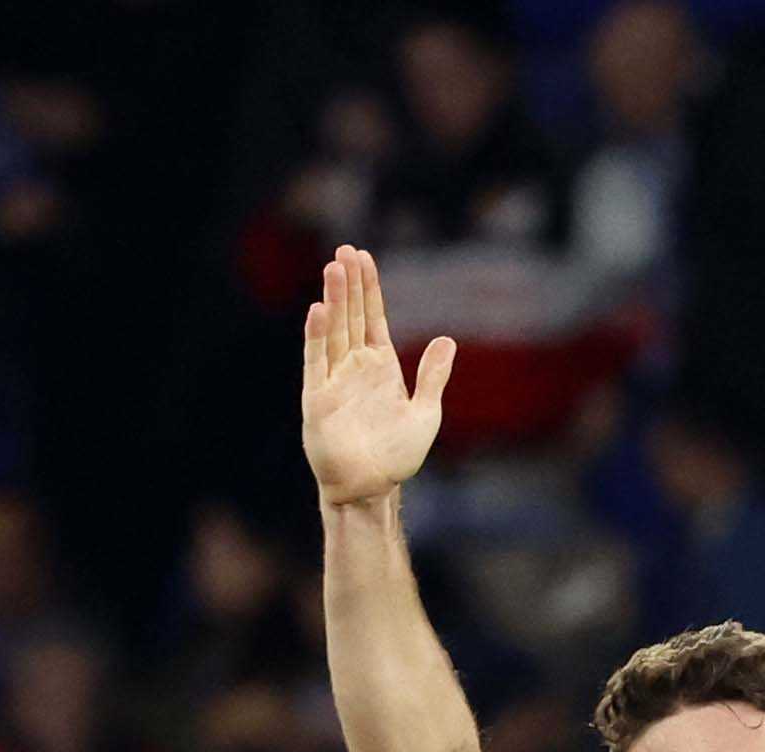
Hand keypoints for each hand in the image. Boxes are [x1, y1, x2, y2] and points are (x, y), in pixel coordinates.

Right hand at [300, 245, 452, 508]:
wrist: (372, 487)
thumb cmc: (397, 456)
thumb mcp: (425, 412)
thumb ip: (434, 376)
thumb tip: (448, 339)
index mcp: (381, 366)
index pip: (373, 317)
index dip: (369, 288)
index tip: (364, 257)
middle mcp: (355, 367)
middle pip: (351, 315)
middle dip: (349, 283)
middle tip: (345, 250)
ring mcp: (335, 379)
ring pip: (334, 330)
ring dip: (334, 299)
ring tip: (334, 268)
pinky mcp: (318, 398)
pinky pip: (317, 361)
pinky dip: (317, 336)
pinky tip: (319, 311)